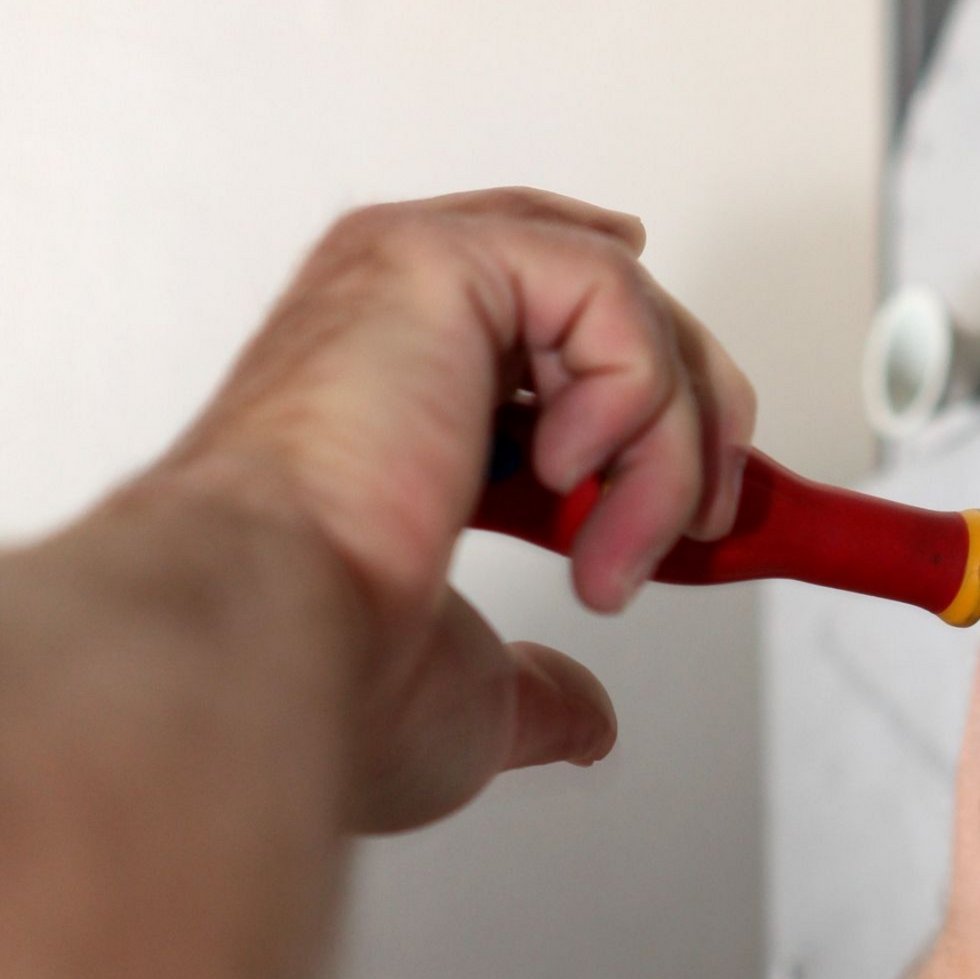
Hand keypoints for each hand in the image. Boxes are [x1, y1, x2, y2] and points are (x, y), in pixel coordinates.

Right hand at [163, 188, 756, 829]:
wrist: (275, 644)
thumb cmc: (331, 664)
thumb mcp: (474, 688)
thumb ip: (537, 686)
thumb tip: (580, 720)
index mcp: (392, 389)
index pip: (547, 327)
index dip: (644, 381)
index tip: (704, 483)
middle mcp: (395, 318)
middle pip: (606, 302)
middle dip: (689, 415)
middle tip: (699, 526)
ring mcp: (409, 276)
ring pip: (623, 305)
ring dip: (665, 444)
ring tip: (623, 550)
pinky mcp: (436, 259)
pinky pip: (611, 295)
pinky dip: (635, 401)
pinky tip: (570, 480)